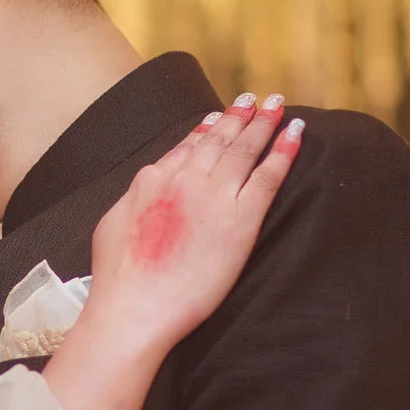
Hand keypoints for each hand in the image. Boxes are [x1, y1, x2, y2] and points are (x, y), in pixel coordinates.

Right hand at [36, 93, 298, 409]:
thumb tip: (145, 187)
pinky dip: (283, 150)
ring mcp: (215, 196)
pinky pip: (268, 175)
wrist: (134, 308)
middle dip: (238, 117)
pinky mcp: (242, 219)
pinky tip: (296, 134)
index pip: (186, 147)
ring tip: (277, 107)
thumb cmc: (118, 280)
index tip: (218, 119)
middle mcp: (184, 178)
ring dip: (264, 124)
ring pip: (245, 148)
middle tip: (254, 101)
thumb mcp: (113, 224)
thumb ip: (135, 198)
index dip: (206, 130)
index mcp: (152, 180)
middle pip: (219, 140)